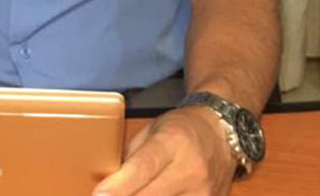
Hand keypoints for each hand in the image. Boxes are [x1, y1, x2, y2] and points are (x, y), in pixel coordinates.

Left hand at [93, 107, 235, 195]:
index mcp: (172, 141)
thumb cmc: (181, 129)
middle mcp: (191, 169)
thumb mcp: (151, 132)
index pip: (142, 168)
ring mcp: (204, 192)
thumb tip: (108, 187)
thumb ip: (130, 159)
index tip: (99, 195)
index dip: (119, 186)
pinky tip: (156, 195)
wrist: (220, 132)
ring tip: (132, 193)